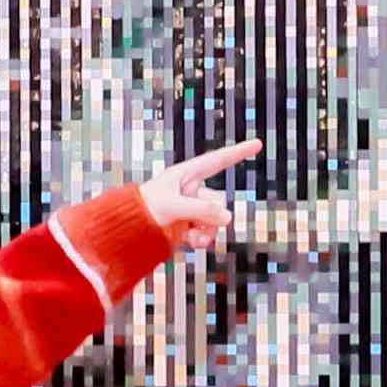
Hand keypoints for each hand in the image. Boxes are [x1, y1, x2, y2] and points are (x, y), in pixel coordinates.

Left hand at [144, 139, 261, 250]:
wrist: (128, 231)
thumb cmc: (141, 210)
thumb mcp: (172, 206)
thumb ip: (201, 210)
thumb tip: (227, 218)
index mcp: (186, 175)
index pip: (217, 161)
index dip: (238, 152)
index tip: (258, 144)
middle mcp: (193, 190)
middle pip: (218, 200)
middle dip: (211, 215)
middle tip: (194, 225)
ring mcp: (193, 208)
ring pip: (216, 219)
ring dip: (208, 230)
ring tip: (192, 237)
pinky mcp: (191, 225)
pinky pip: (209, 231)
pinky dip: (203, 238)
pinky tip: (191, 242)